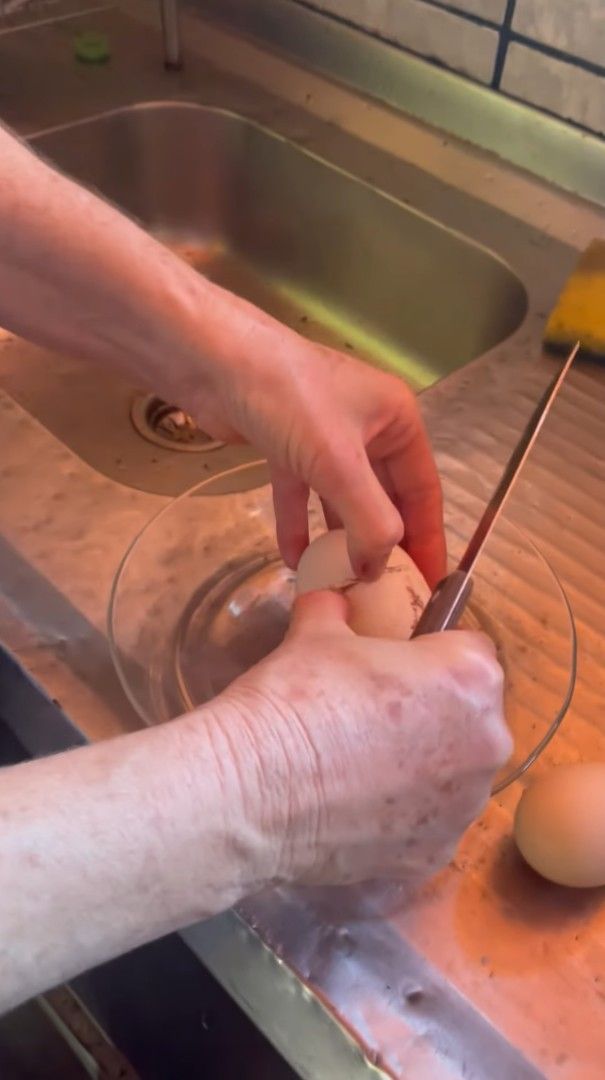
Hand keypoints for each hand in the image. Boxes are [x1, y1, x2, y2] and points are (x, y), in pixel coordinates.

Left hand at [189, 310, 445, 585]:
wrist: (215, 362)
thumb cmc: (290, 400)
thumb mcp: (339, 464)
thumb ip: (369, 520)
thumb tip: (378, 569)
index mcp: (397, 421)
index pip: (423, 491)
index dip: (428, 539)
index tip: (430, 585)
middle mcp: (368, 427)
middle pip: (385, 497)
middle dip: (383, 543)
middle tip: (386, 594)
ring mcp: (326, 437)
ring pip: (342, 499)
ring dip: (340, 539)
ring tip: (341, 584)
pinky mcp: (288, 445)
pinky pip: (302, 494)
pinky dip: (299, 524)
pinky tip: (293, 560)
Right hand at [211, 592, 511, 888]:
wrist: (255, 791)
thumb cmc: (296, 698)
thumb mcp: (315, 632)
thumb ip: (337, 610)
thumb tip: (332, 600)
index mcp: (472, 678)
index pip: (471, 650)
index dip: (431, 652)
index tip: (396, 664)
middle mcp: (488, 744)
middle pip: (471, 716)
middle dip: (433, 713)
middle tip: (373, 715)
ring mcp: (464, 807)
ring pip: (454, 774)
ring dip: (422, 767)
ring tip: (359, 767)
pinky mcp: (435, 856)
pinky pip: (428, 823)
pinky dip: (401, 816)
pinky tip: (353, 809)